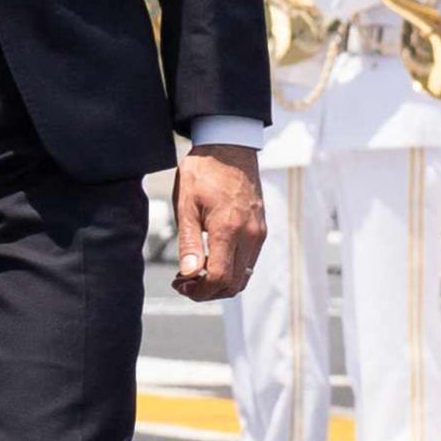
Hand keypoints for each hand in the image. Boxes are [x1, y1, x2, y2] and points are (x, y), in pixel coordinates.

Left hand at [171, 144, 265, 301]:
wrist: (230, 148)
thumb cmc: (204, 173)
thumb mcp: (186, 205)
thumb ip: (188, 242)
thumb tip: (189, 274)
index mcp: (228, 229)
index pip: (219, 278)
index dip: (199, 290)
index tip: (180, 284)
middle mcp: (250, 235)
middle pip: (234, 284)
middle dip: (208, 291)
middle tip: (184, 282)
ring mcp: (259, 233)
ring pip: (243, 276)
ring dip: (220, 282)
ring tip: (196, 272)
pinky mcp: (261, 230)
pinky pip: (249, 261)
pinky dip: (231, 269)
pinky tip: (211, 258)